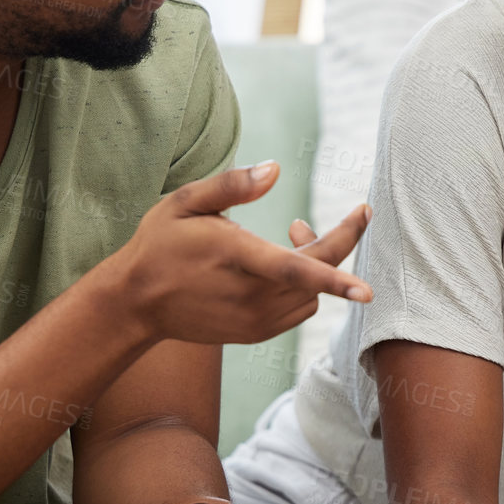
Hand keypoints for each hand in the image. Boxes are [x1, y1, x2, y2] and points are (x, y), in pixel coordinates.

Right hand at [107, 161, 373, 345]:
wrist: (136, 303)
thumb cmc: (159, 244)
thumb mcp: (183, 202)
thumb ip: (230, 185)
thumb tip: (275, 169)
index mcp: (235, 258)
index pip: (296, 271)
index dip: (335, 278)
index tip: (367, 290)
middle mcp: (249, 296)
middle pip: (315, 278)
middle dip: (337, 243)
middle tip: (339, 213)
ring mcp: (253, 320)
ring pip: (312, 297)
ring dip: (318, 266)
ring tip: (294, 233)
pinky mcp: (255, 333)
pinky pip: (298, 311)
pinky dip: (306, 287)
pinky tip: (284, 265)